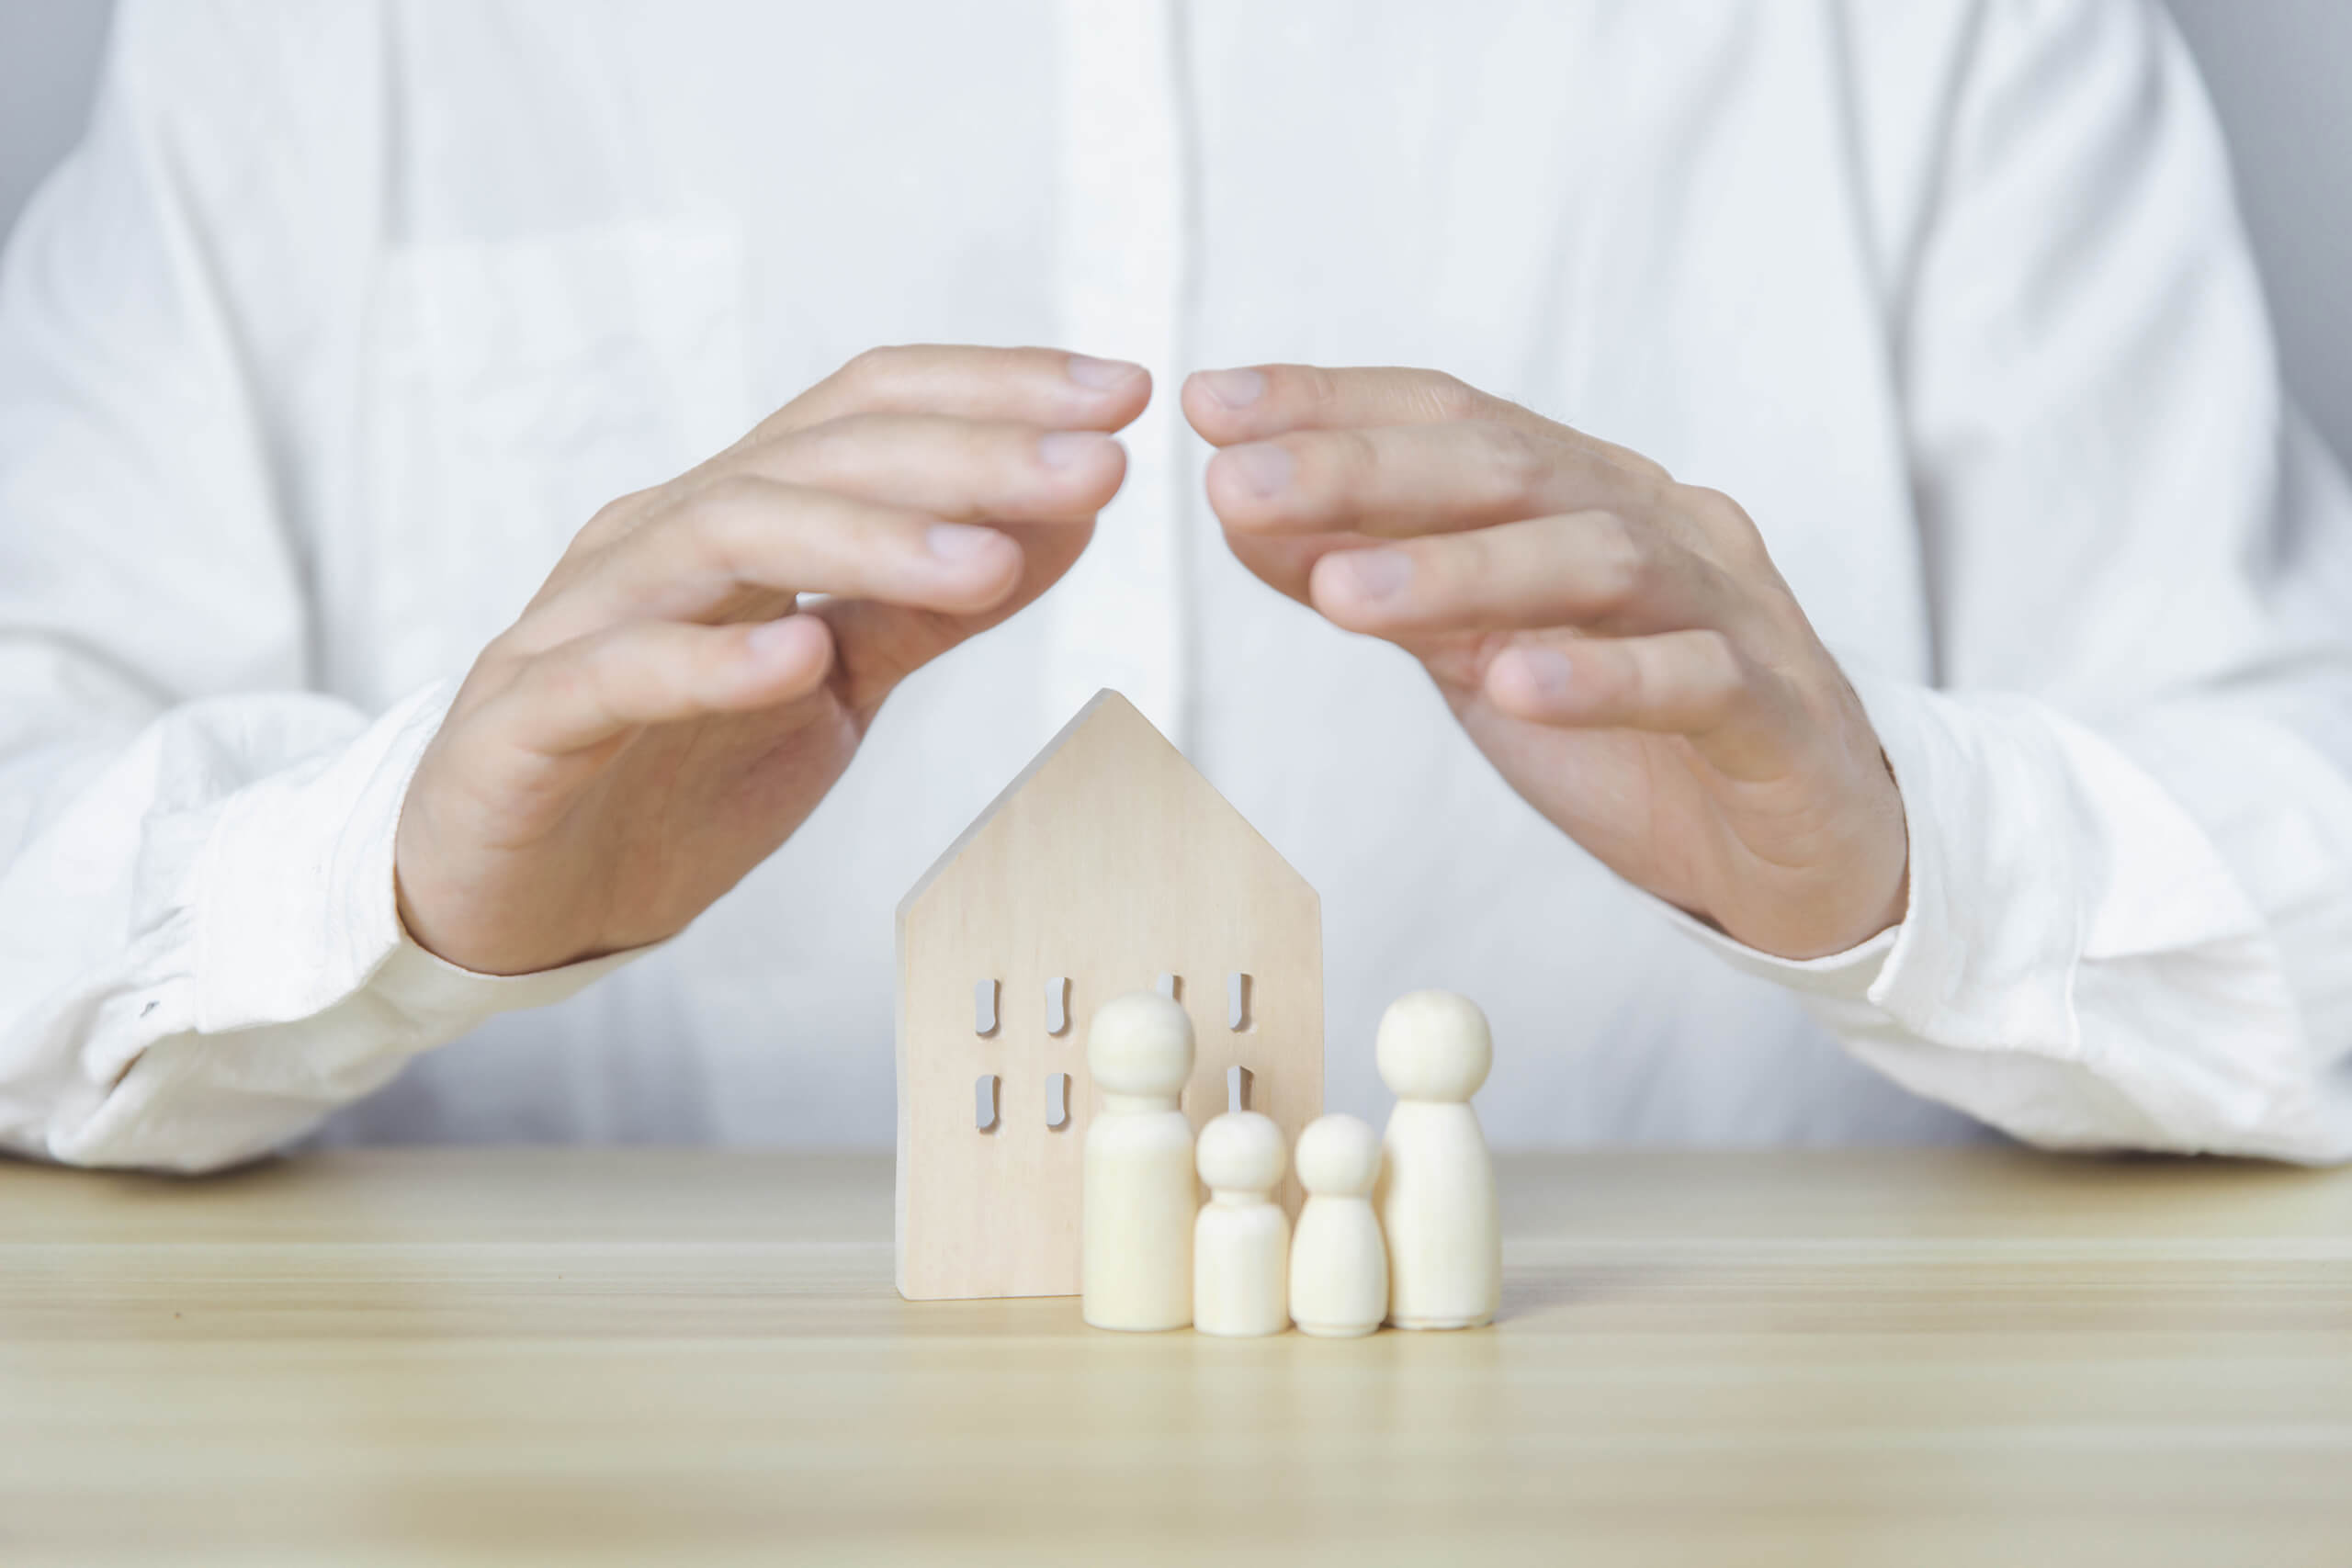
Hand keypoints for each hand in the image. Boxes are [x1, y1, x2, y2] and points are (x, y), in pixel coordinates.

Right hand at [396, 345, 1149, 973]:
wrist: (515, 897)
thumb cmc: (677, 774)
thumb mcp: (837, 689)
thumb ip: (929, 605)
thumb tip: (1067, 518)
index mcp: (737, 515)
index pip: (865, 409)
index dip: (992, 390)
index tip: (1123, 393)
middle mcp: (660, 539)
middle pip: (814, 458)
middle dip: (968, 456)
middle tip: (1100, 466)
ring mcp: (583, 622)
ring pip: (724, 537)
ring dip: (866, 542)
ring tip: (987, 564)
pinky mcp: (526, 723)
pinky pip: (616, 673)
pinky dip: (707, 661)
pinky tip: (798, 662)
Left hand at [1183, 364, 1904, 959]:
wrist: (1807, 841)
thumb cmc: (1634, 730)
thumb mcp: (1480, 644)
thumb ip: (1382, 572)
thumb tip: (1236, 505)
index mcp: (1582, 493)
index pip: (1451, 417)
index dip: (1334, 403)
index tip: (1212, 404)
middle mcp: (1657, 522)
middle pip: (1510, 468)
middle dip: (1364, 471)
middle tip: (1239, 485)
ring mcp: (1727, 610)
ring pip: (1596, 560)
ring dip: (1459, 570)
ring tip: (1339, 594)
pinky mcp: (1776, 715)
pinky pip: (1695, 680)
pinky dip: (1603, 680)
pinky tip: (1515, 686)